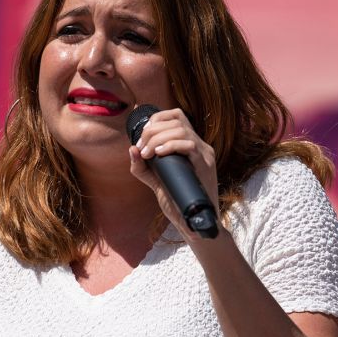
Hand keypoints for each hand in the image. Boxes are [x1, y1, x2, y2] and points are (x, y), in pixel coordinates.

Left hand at [128, 107, 218, 237]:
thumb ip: (142, 166)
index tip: (143, 138)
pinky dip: (172, 145)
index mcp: (190, 144)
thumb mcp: (154, 180)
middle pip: (176, 120)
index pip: (176, 115)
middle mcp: (199, 145)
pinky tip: (160, 153)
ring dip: (158, 138)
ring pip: (181, 130)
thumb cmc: (175, 199)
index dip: (157, 119)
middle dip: (152, 131)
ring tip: (148, 153)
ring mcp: (204, 154)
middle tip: (142, 149)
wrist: (191, 221)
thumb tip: (132, 149)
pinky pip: (190, 145)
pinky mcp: (205, 165)